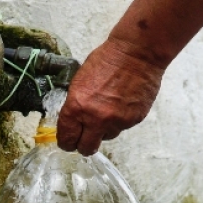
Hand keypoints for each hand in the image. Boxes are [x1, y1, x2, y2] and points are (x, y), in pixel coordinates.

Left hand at [57, 38, 164, 155]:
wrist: (136, 54)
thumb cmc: (108, 60)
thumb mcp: (79, 81)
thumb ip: (76, 106)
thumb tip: (73, 122)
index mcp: (77, 107)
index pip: (67, 138)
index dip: (66, 141)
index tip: (68, 141)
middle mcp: (96, 118)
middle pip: (86, 148)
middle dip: (83, 145)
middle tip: (84, 137)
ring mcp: (116, 122)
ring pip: (106, 137)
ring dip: (104, 129)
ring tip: (108, 109)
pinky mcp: (133, 120)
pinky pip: (122, 128)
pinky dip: (119, 120)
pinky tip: (121, 103)